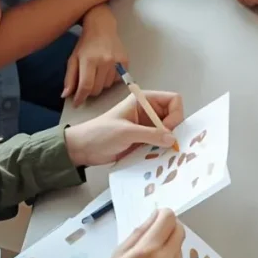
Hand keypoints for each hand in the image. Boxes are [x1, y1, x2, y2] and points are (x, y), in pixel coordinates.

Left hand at [62, 8, 126, 106]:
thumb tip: (66, 95)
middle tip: (87, 84)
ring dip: (101, 84)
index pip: (85, 86)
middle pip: (97, 89)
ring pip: (108, 86)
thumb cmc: (85, 44)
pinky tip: (106, 71)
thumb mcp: (73, 58)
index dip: (80, 98)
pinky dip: (111, 79)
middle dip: (90, 91)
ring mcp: (117, 61)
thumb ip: (70, 78)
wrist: (102, 27)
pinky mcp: (126, 61)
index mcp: (89, 60)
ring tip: (97, 74)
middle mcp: (104, 61)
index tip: (77, 104)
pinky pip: (118, 80)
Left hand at [64, 90, 183, 165]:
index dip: (175, 114)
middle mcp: (149, 111)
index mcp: (144, 100)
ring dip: (167, 142)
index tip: (167, 130)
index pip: (173, 100)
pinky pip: (160, 143)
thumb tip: (173, 139)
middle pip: (174, 117)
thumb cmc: (101, 133)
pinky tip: (156, 157)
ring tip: (161, 153)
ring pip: (168, 132)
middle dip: (173, 130)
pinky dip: (161, 149)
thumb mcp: (126, 132)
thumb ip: (151, 134)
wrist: (82, 149)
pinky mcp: (144, 140)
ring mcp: (147, 126)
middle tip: (166, 144)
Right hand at [80, 208, 185, 257]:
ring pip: (179, 247)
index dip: (163, 214)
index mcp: (147, 251)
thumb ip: (139, 233)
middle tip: (155, 232)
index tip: (155, 218)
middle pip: (180, 231)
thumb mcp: (118, 253)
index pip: (168, 220)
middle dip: (169, 226)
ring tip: (150, 255)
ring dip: (170, 243)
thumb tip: (154, 217)